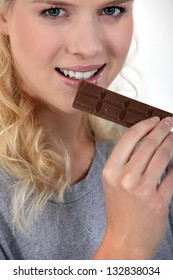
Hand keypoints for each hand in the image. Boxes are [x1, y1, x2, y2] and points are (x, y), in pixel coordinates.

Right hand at [100, 117, 172, 258]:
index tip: (154, 119)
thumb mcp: (113, 183)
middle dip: (162, 129)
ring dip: (172, 142)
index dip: (144, 125)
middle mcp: (125, 178)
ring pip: (163, 155)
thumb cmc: (119, 211)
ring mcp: (142, 190)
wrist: (125, 241)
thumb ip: (125, 161)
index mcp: (110, 171)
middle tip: (169, 122)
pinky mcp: (159, 201)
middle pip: (148, 144)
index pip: (129, 138)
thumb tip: (144, 140)